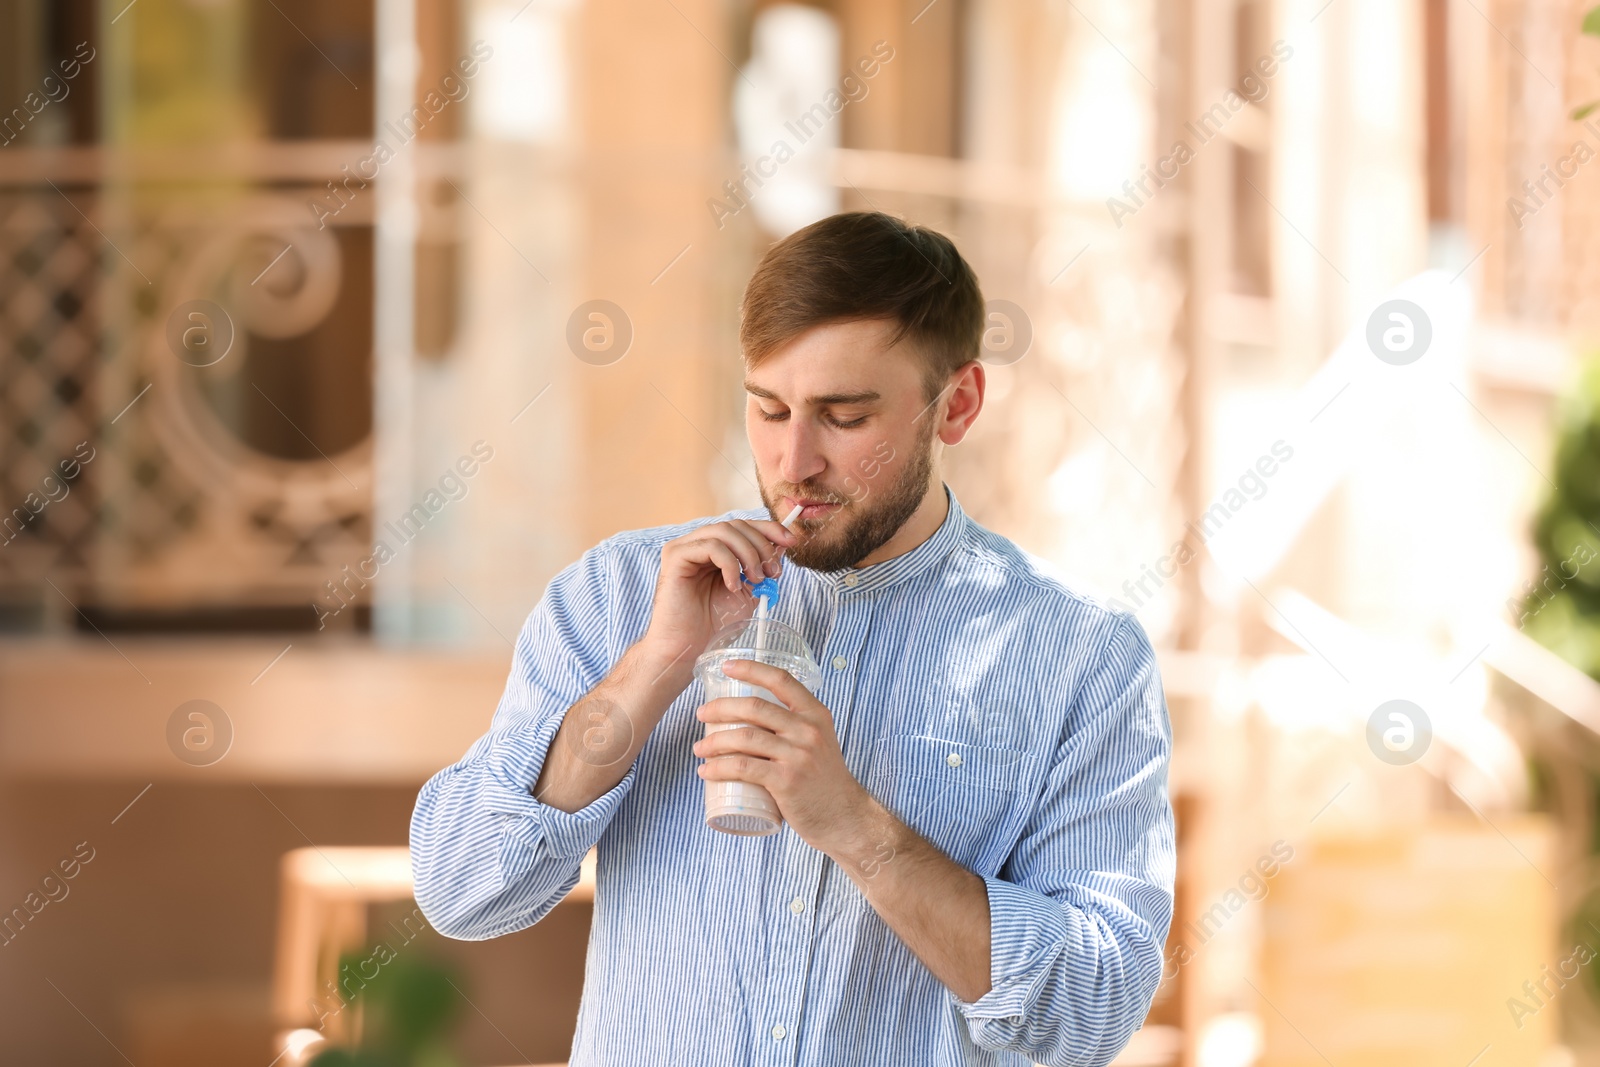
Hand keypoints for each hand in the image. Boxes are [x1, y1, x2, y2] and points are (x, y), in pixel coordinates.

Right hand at [642, 519, 797, 675]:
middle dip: (762, 545)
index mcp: (714, 548)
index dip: (769, 529)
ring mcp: (684, 547)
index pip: (743, 527)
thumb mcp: (748, 591)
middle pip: (736, 525)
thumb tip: (781, 547)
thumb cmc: (714, 622)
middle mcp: (698, 543)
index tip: (790, 542)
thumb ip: (761, 568)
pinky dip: (729, 564)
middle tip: (773, 572)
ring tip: (755, 580)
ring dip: (748, 553)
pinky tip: (733, 585)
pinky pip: (710, 546)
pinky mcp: (675, 556)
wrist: (690, 647)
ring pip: (724, 530)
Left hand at [692, 657, 871, 853]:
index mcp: (816, 714)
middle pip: (754, 707)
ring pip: (744, 737)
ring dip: (713, 741)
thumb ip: (794, 725)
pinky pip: (743, 767)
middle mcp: (808, 730)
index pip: (781, 680)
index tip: (727, 666)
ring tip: (699, 748)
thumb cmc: (823, 779)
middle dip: (720, 708)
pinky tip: (706, 771)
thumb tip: (753, 713)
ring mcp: (797, 755)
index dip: (751, 668)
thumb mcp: (818, 741)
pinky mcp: (785, 780)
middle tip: (702, 715)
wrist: (843, 815)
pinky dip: (718, 767)